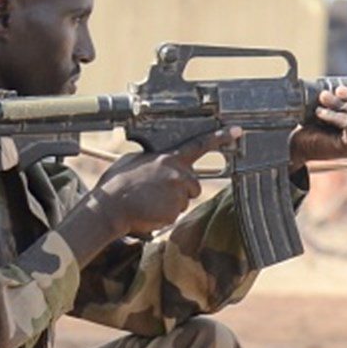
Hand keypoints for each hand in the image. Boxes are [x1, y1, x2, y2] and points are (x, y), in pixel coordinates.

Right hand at [91, 127, 240, 236]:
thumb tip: (158, 163)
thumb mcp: (135, 160)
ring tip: (148, 201)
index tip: (237, 131)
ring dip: (171, 203)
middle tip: (157, 193)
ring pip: (184, 202)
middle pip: (194, 185)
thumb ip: (155, 160)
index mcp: (169, 158)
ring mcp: (177, 194)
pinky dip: (163, 216)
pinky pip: (174, 216)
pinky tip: (148, 211)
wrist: (109, 206)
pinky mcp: (174, 212)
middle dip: (182, 190)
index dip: (220, 138)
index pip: (200, 145)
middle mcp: (178, 174)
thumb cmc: (117, 183)